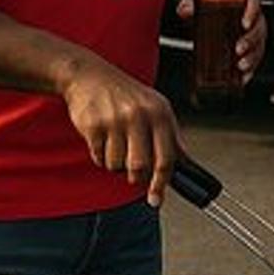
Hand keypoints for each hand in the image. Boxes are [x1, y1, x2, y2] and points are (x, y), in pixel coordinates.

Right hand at [57, 54, 182, 206]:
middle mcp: (139, 116)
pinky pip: (99, 158)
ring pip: (117, 165)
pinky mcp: (93, 126)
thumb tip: (185, 164)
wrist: (88, 75)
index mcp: (160, 113)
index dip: (162, 182)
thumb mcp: (155, 106)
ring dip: (116, 163)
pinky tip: (102, 137)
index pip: (167, 157)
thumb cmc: (125, 94)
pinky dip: (100, 155)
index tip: (156, 199)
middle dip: (136, 177)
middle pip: (141, 167)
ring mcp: (115, 120)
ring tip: (116, 143)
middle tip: (133, 173)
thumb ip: (170, 135)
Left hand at [175, 0, 269, 78]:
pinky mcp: (252, 51)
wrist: (219, 20)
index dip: (251, 13)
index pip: (253, 4)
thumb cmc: (216, 11)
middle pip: (258, 29)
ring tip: (240, 64)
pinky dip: (251, 70)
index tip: (244, 23)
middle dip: (250, 40)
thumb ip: (191, 5)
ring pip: (258, 47)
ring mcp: (254, 36)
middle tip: (238, 48)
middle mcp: (253, 20)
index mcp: (245, 4)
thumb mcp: (202, 4)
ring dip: (251, 57)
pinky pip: (256, 61)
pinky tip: (243, 76)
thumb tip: (183, 11)